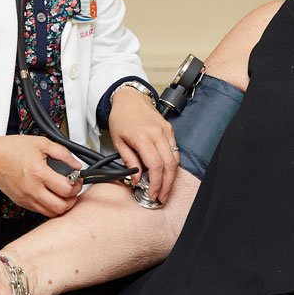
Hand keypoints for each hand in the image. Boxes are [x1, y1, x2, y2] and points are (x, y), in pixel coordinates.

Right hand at [0, 132, 80, 216]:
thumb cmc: (12, 149)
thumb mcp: (42, 143)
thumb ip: (63, 153)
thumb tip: (76, 165)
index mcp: (38, 173)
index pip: (66, 189)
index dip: (77, 185)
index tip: (77, 179)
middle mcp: (32, 189)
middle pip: (60, 207)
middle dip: (72, 199)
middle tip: (73, 189)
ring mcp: (26, 198)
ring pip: (51, 213)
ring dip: (62, 206)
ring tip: (64, 193)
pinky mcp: (22, 202)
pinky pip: (40, 211)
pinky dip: (50, 206)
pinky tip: (52, 195)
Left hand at [108, 87, 177, 201]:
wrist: (130, 98)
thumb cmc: (121, 117)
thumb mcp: (118, 141)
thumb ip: (129, 161)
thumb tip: (136, 179)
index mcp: (142, 136)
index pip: (155, 165)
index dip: (156, 183)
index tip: (152, 193)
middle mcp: (157, 133)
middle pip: (169, 164)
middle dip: (167, 184)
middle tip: (161, 196)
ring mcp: (166, 130)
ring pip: (175, 159)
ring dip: (171, 176)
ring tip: (164, 188)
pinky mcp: (170, 129)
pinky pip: (175, 150)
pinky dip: (172, 164)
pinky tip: (166, 172)